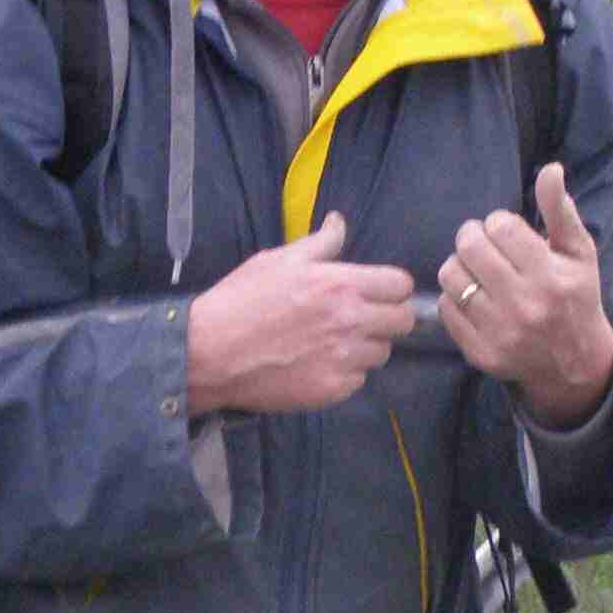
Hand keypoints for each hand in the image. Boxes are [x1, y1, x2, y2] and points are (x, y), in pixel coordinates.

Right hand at [187, 215, 417, 415]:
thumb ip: (320, 244)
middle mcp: (350, 321)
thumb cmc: (240, 301)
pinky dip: (344, 373)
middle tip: (360, 318)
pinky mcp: (332, 389)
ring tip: (333, 343)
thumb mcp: (277, 260)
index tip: (375, 292)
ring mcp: (343, 359)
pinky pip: (358, 380)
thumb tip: (339, 222)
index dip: (391, 288)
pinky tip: (317, 364)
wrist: (209, 353)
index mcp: (341, 284)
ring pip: (381, 353)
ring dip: (365, 347)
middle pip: (403, 322)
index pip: (401, 285)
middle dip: (387, 317)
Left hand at [436, 163, 612, 427]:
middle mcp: (524, 305)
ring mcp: (499, 332)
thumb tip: (550, 170)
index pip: (500, 227)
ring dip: (459, 265)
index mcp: (550, 275)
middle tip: (482, 244)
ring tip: (476, 269)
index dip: (498, 223)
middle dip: (473, 237)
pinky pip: (446, 308)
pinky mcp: (480, 353)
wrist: (574, 364)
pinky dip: (454, 296)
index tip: (506, 234)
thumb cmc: (576, 297)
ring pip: (452, 277)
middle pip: (470, 247)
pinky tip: (473, 296)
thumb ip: (561, 210)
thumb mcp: (579, 252)